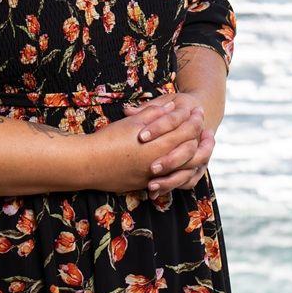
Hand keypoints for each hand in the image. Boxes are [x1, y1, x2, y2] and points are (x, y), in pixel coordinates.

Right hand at [86, 102, 202, 194]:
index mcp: (158, 144)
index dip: (194, 120)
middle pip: (191, 151)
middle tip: (204, 128)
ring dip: (195, 157)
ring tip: (197, 146)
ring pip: (185, 169)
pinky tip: (182, 163)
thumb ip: (155, 114)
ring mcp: (154, 176)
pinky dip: (180, 171)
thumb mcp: (132, 123)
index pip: (186, 131)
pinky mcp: (145, 185)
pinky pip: (171, 181)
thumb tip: (172, 107)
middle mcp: (160, 163)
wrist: (86, 165)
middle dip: (201, 139)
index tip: (197, 111)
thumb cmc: (107, 140)